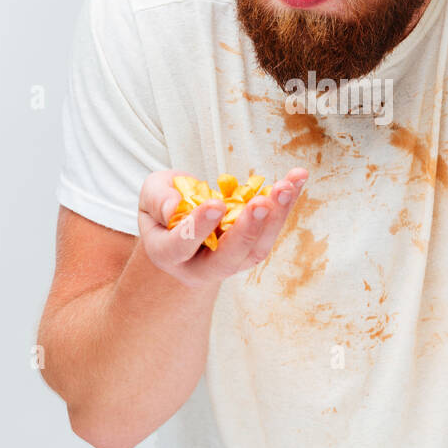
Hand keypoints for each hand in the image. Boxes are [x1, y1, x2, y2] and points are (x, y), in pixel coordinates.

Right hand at [138, 166, 308, 288]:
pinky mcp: (252, 250)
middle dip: (246, 231)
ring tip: (286, 186)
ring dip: (275, 217)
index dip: (198, 227)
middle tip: (261, 203)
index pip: (180, 246)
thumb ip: (158, 199)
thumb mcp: (151, 194)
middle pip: (227, 259)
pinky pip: (271, 231)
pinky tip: (297, 179)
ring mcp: (231, 262)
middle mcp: (200, 267)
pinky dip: (285, 205)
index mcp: (167, 254)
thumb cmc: (164, 205)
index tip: (216, 204)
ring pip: (256, 249)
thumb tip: (175, 206)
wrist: (184, 220)